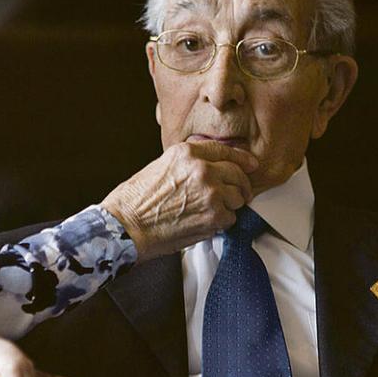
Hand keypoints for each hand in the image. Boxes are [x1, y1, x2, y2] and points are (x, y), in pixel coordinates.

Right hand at [101, 141, 257, 260]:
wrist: (126, 226)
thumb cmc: (135, 201)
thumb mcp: (161, 167)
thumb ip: (188, 165)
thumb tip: (210, 170)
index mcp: (187, 153)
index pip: (225, 151)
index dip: (242, 159)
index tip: (250, 164)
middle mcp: (202, 169)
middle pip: (238, 174)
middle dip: (241, 185)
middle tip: (240, 194)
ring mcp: (211, 193)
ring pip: (237, 197)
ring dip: (229, 205)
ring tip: (210, 211)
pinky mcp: (214, 216)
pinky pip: (230, 218)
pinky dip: (221, 223)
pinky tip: (203, 223)